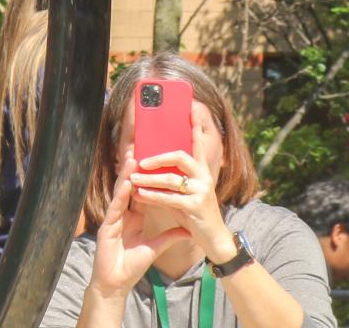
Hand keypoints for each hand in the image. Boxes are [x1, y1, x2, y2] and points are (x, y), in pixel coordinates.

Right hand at [88, 146, 186, 296]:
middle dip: (136, 168)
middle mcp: (124, 213)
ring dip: (127, 175)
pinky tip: (126, 183)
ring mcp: (115, 218)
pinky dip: (121, 195)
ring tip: (134, 157)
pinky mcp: (108, 226)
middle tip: (141, 147)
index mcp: (134, 216)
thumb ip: (170, 236)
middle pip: (131, 186)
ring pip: (121, 192)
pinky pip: (116, 207)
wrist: (116, 283)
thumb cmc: (132, 265)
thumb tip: (189, 230)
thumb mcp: (155, 248)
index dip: (149, 176)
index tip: (156, 160)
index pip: (143, 191)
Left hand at [128, 122, 234, 265]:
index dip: (195, 127)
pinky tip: (140, 194)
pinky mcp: (195, 207)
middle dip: (159, 157)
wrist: (215, 240)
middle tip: (141, 160)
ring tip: (133, 178)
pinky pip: (169, 198)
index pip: (198, 145)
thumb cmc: (197, 214)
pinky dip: (152, 195)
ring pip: (170, 179)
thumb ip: (177, 179)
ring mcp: (201, 191)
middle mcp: (204, 178)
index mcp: (203, 172)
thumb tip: (155, 165)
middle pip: (180, 157)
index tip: (191, 109)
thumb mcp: (189, 193)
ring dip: (149, 178)